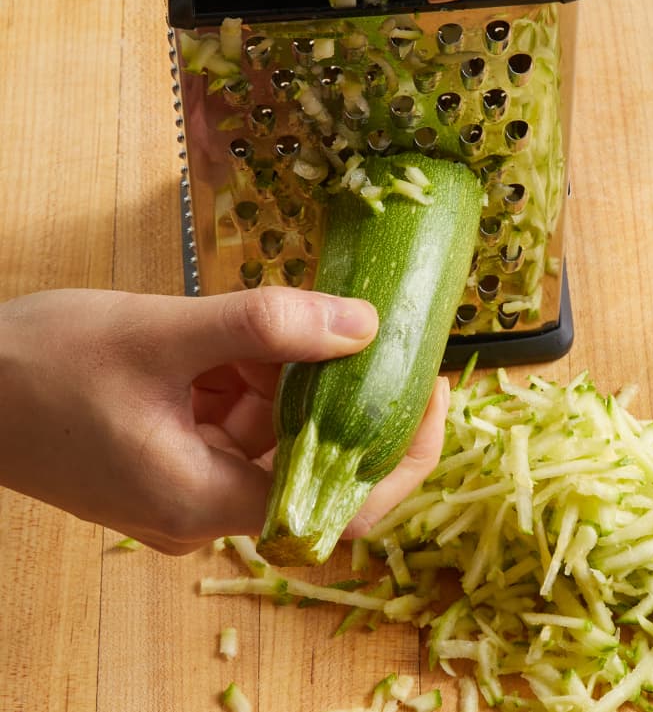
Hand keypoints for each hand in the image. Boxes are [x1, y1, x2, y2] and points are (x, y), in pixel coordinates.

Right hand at [0, 288, 447, 553]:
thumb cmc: (37, 368)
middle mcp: (200, 508)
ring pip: (269, 431)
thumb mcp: (160, 334)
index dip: (398, 453)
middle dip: (331, 392)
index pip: (340, 503)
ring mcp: (184, 483)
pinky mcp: (169, 457)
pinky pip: (232, 419)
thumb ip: (266, 327)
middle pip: (307, 460)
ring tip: (248, 326)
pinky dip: (242, 376)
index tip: (431, 391)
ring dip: (276, 374)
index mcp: (203, 500)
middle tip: (357, 328)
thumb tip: (363, 326)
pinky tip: (219, 340)